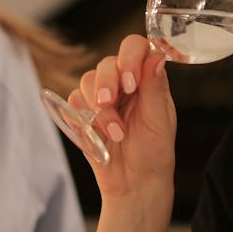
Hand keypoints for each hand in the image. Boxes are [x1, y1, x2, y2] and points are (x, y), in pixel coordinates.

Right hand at [66, 35, 176, 209]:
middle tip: (109, 104)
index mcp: (147, 78)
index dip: (129, 58)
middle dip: (106, 84)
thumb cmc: (154, 153)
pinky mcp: (84, 113)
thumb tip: (157, 55)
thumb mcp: (159, 121)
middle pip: (106, 64)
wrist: (134, 183)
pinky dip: (81, 115)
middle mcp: (123, 82)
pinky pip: (73, 101)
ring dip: (98, 108)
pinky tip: (96, 133)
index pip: (135, 48)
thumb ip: (154, 87)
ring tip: (114, 133)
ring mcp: (102, 96)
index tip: (130, 82)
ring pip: (87, 81)